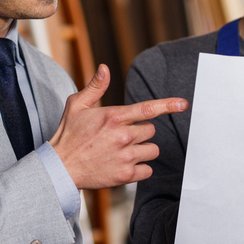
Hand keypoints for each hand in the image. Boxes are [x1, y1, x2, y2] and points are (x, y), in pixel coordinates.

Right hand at [50, 64, 186, 189]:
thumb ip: (95, 87)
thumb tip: (105, 68)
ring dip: (142, 150)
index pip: (148, 109)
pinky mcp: (126, 175)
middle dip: (140, 132)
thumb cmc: (68, 135)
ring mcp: (125, 157)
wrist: (60, 168)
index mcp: (113, 117)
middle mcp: (123, 136)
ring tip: (122, 151)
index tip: (184, 104)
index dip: (168, 105)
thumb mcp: (77, 105)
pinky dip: (140, 168)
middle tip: (121, 137)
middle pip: (150, 131)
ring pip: (153, 150)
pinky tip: (123, 165)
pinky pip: (148, 170)